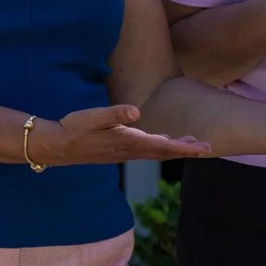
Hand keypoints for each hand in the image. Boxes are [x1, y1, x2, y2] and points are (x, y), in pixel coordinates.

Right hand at [35, 104, 210, 165]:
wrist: (58, 146)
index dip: (186, 148)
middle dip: (186, 150)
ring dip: (175, 150)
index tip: (204, 148)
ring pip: (156, 153)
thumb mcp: (93, 116)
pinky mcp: (118, 151)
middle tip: (208, 148)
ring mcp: (125, 153)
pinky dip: (160, 149)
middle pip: (165, 152)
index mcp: (130, 141)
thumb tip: (136, 112)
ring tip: (191, 144)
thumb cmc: (75, 128)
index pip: (165, 146)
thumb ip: (115, 113)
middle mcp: (130, 150)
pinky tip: (163, 143)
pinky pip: (146, 152)